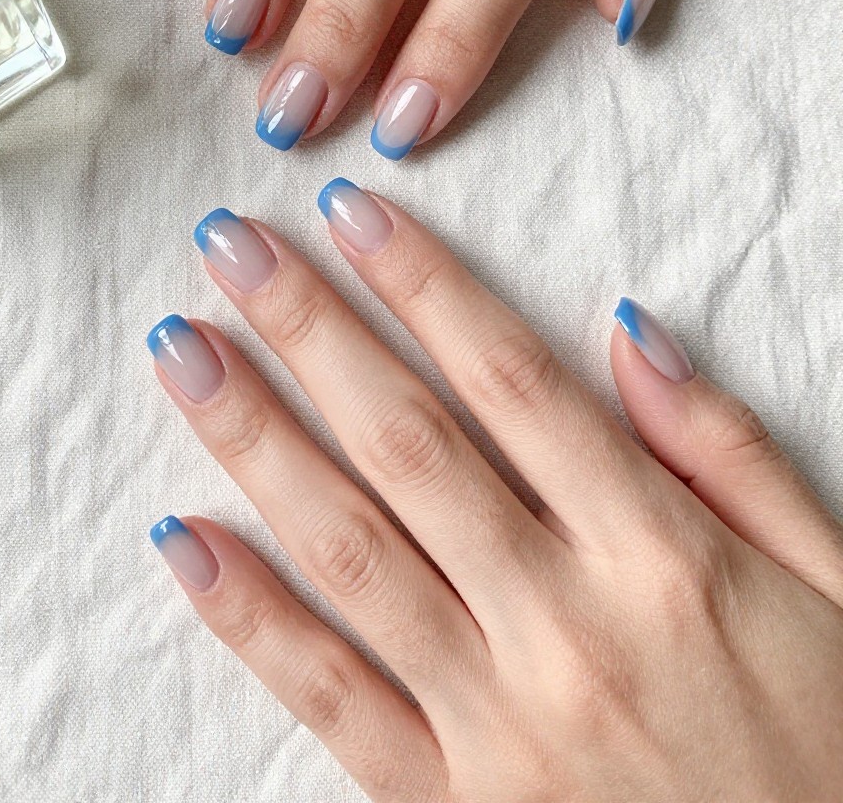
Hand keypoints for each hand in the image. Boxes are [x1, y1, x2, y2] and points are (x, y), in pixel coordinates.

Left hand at [147, 182, 842, 801]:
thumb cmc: (827, 746)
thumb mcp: (829, 583)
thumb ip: (729, 456)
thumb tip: (628, 334)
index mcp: (660, 555)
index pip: (513, 382)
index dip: (425, 285)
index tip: (351, 214)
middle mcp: (566, 624)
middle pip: (409, 443)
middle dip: (309, 330)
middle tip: (229, 246)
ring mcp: (500, 721)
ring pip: (352, 550)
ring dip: (255, 441)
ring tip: (182, 351)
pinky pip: (337, 700)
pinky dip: (253, 619)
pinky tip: (186, 539)